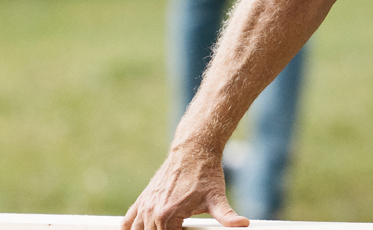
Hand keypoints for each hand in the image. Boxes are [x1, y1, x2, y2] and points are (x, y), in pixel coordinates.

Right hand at [121, 150, 247, 229]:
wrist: (193, 150)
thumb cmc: (206, 174)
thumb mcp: (217, 198)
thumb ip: (227, 216)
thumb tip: (244, 224)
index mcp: (168, 215)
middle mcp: (152, 211)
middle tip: (179, 229)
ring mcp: (145, 205)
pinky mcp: (143, 199)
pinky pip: (129, 220)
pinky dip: (129, 228)